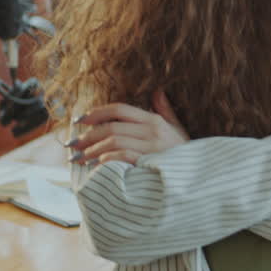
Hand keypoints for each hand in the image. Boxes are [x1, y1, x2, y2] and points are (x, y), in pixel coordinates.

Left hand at [69, 92, 189, 165]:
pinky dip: (106, 160)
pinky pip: (122, 156)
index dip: (96, 113)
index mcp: (155, 120)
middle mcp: (153, 130)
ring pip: (113, 141)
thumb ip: (166, 111)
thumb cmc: (185, 156)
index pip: (119, 109)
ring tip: (79, 158)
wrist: (198, 179)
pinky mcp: (149, 163)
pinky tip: (96, 166)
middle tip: (73, 145)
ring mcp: (152, 147)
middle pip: (111, 127)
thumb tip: (158, 91)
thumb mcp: (177, 130)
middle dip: (87, 136)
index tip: (79, 120)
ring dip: (91, 150)